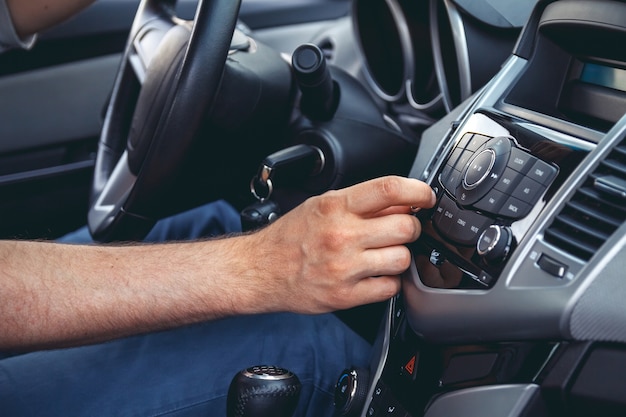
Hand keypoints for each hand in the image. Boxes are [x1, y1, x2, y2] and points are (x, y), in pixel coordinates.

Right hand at [247, 176, 435, 313]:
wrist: (260, 270)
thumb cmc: (291, 237)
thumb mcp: (321, 205)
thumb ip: (360, 202)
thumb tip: (402, 201)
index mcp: (336, 206)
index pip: (390, 189)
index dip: (418, 191)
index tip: (425, 197)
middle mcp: (341, 235)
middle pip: (405, 227)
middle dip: (410, 228)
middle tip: (400, 231)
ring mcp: (344, 267)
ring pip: (402, 259)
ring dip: (399, 256)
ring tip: (382, 255)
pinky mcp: (345, 296)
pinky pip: (390, 288)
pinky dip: (388, 282)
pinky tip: (374, 275)